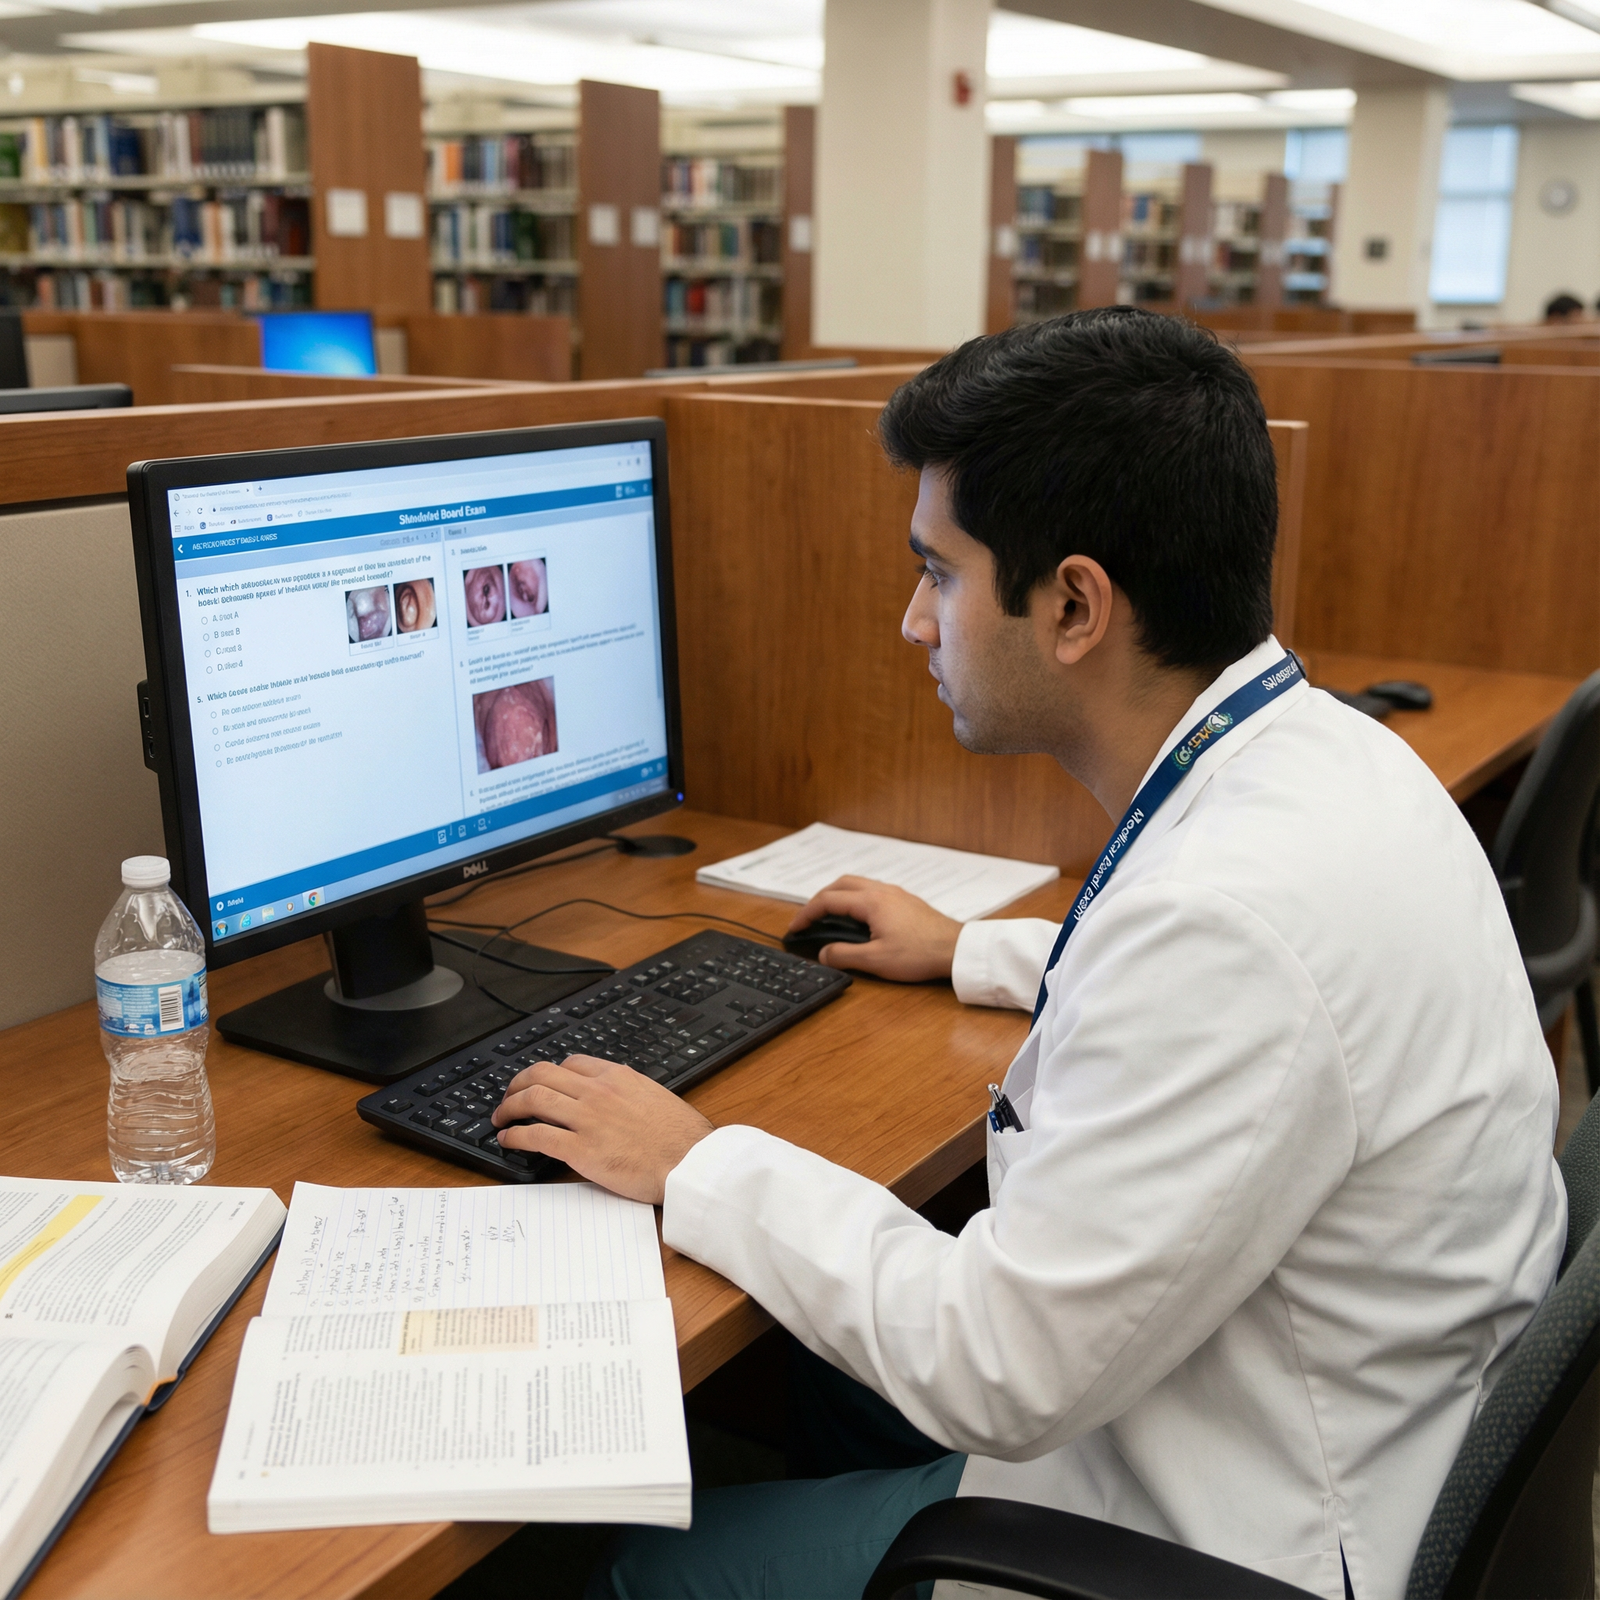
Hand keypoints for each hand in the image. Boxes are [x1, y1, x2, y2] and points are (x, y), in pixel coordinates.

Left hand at [491, 1055, 713, 1204]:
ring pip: (533, 1100)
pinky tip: (508, 1141)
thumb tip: (619, 1096)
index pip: (570, 1064)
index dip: (548, 1073)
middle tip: (508, 1096)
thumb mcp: (656, 1097)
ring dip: (508, 1107)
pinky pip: (536, 1136)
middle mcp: (598, 1092)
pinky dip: (515, 1136)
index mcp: (618, 1077)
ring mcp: (587, 1119)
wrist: (690, 1163)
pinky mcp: (580, 1150)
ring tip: (500, 1118)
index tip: (539, 1083)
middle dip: (517, 1084)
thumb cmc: (681, 1137)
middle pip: (542, 1075)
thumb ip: (630, 1092)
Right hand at [787, 876, 960, 981]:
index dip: (806, 914)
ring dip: (838, 897)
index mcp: (871, 902)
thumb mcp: (876, 960)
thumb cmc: (920, 953)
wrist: (957, 949)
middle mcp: (882, 891)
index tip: (795, 928)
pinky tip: (858, 919)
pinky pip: (872, 892)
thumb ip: (844, 955)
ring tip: (829, 917)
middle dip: (819, 899)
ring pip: (857, 885)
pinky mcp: (906, 901)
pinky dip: (855, 900)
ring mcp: (896, 894)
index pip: (828, 900)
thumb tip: (823, 953)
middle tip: (809, 918)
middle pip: (840, 884)